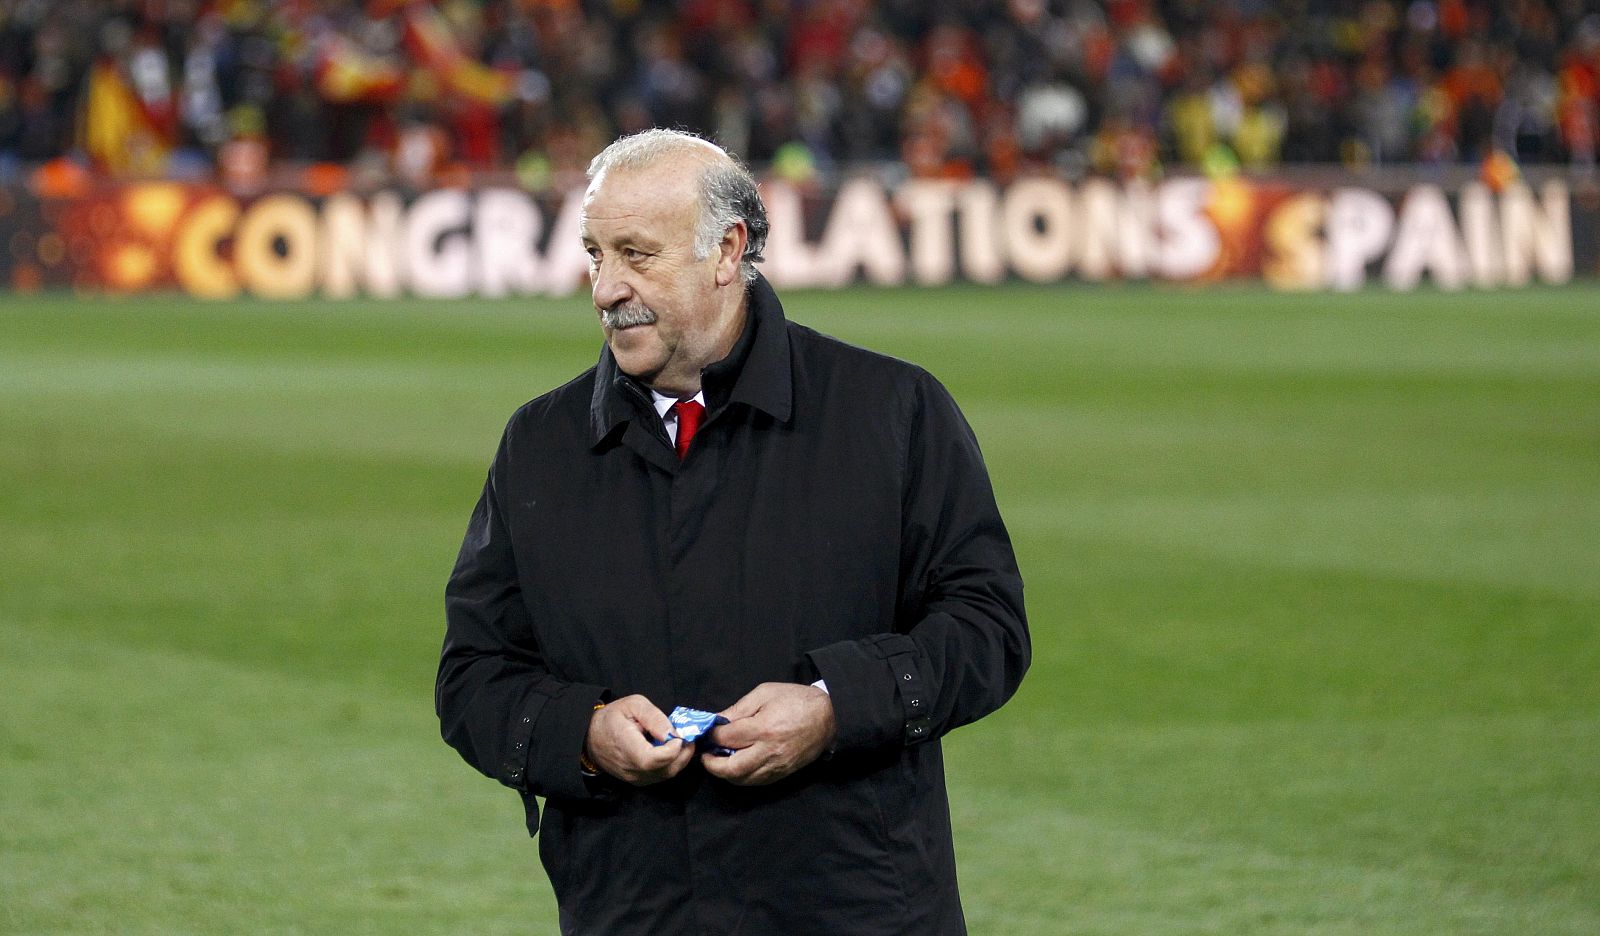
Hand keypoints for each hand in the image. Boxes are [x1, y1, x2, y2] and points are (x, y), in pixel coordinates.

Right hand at [584, 695, 694, 785]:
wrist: (590, 738)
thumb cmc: (611, 718)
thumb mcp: (632, 705)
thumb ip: (653, 717)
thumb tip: (672, 733)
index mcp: (626, 748)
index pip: (654, 759)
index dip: (673, 749)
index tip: (680, 735)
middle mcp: (631, 769)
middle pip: (666, 770)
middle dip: (683, 754)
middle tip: (689, 737)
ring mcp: (635, 778)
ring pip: (666, 775)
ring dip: (680, 760)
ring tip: (682, 742)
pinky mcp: (638, 781)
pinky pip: (661, 776)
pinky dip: (671, 764)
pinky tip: (671, 750)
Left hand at [702, 682, 836, 785]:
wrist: (829, 717)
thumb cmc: (795, 700)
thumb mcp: (764, 693)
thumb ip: (739, 708)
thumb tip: (716, 721)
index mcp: (763, 728)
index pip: (727, 738)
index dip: (711, 735)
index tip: (706, 732)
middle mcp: (769, 751)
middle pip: (731, 769)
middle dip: (712, 764)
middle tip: (705, 755)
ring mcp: (776, 766)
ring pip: (743, 780)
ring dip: (725, 773)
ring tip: (719, 760)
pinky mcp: (783, 773)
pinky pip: (756, 782)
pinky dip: (742, 777)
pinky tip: (738, 765)